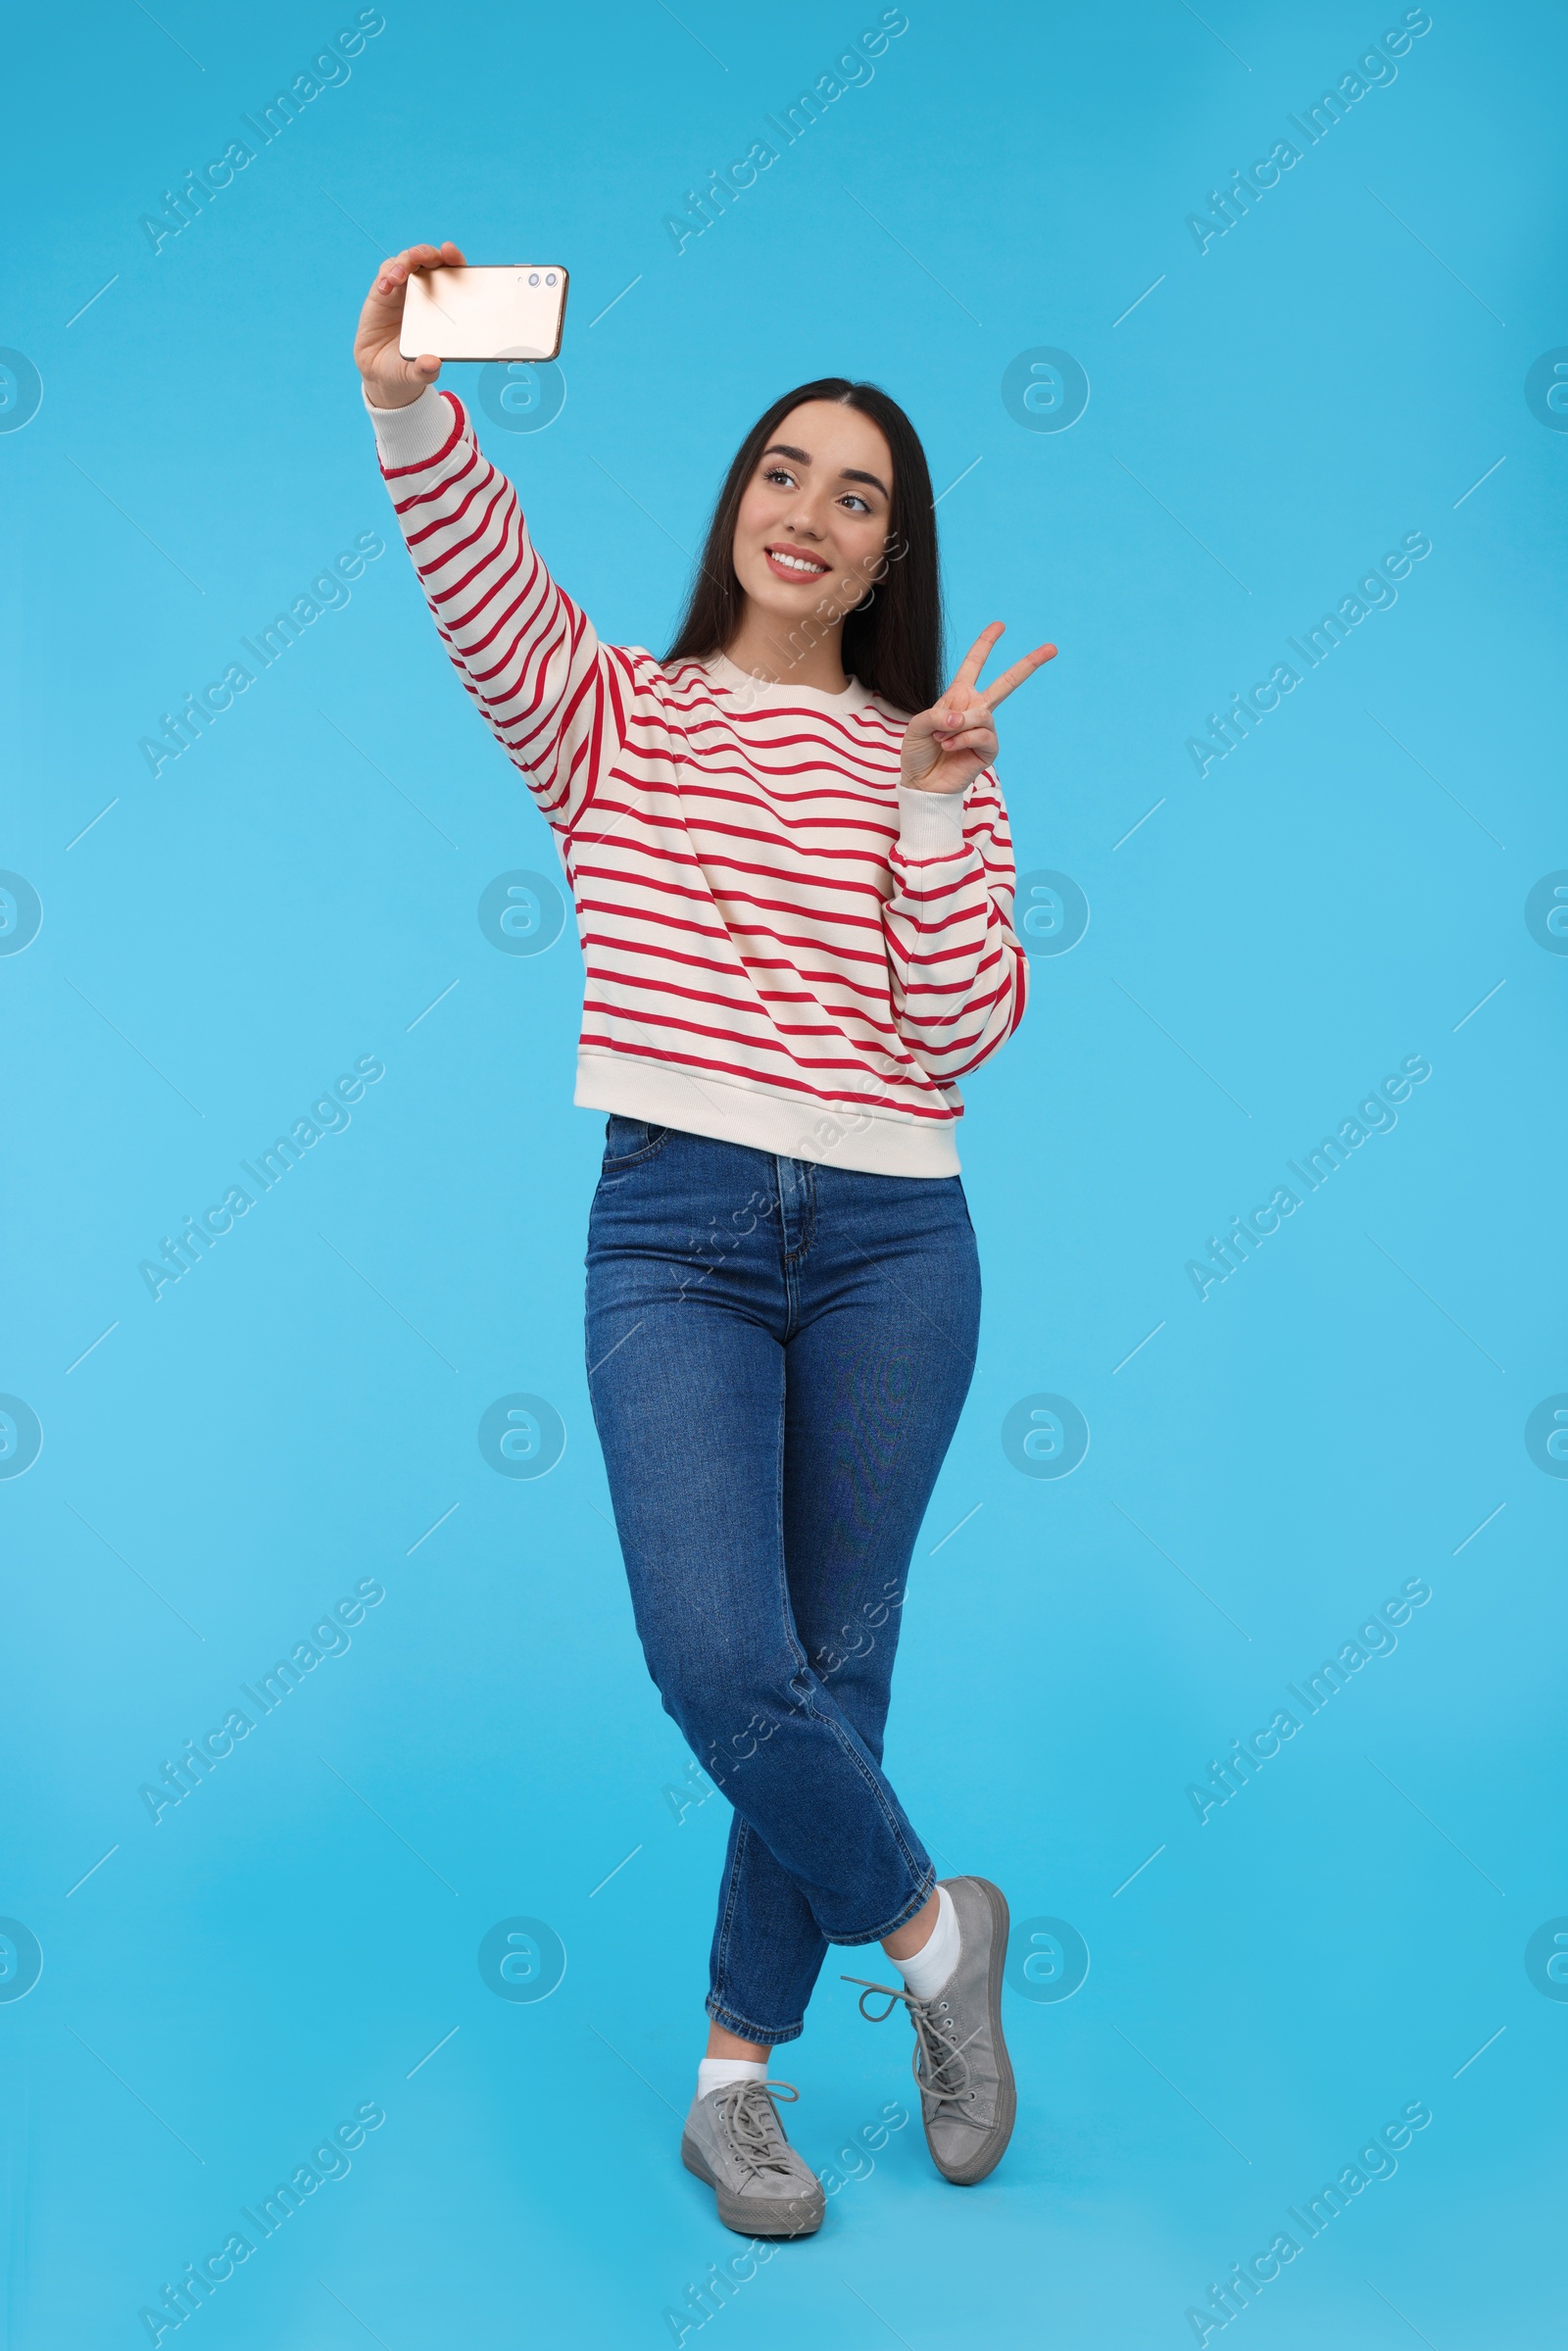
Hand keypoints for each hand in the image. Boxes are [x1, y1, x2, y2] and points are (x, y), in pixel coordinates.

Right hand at [353, 240, 466, 409]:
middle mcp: (426, 292)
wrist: (382, 373)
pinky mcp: (384, 292)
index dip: (454, 259)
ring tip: (397, 277)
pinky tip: (384, 288)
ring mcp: (405, 289)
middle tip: (420, 256)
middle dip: (426, 252)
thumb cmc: (409, 369)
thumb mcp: (418, 374)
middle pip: (429, 260)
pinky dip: (386, 275)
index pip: (454, 274)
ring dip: (404, 262)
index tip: (450, 253)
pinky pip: (386, 274)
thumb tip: (432, 364)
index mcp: (445, 306)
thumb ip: (425, 370)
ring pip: (407, 261)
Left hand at [900, 624, 1055, 794]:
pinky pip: (982, 734)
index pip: (974, 664)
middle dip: (1029, 664)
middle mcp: (976, 709)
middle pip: (1007, 682)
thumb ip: (937, 714)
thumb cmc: (918, 752)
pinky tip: (949, 747)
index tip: (1000, 625)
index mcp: (958, 696)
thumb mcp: (918, 725)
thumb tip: (964, 716)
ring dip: (959, 724)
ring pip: (983, 714)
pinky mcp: (989, 750)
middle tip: (1053, 647)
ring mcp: (984, 729)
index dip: (985, 644)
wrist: (921, 783)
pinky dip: (962, 739)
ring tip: (941, 737)